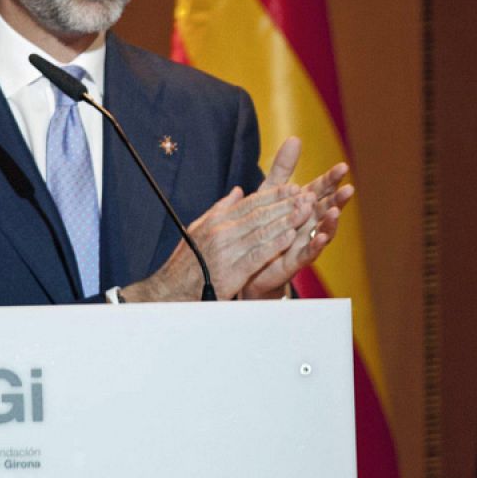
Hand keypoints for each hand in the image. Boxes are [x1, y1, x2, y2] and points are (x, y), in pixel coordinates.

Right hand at [126, 184, 311, 301]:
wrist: (169, 291)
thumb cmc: (186, 262)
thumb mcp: (199, 229)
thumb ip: (220, 209)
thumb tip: (238, 191)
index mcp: (216, 221)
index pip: (250, 203)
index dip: (274, 195)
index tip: (293, 187)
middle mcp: (221, 232)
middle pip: (260, 214)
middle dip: (285, 204)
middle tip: (307, 195)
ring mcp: (226, 251)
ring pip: (261, 232)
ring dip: (285, 220)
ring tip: (305, 212)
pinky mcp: (230, 272)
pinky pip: (256, 255)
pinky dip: (274, 245)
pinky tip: (290, 237)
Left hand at [238, 138, 355, 299]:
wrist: (248, 260)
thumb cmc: (264, 223)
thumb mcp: (271, 192)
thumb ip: (284, 168)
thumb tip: (295, 138)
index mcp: (304, 204)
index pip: (321, 189)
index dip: (331, 179)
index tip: (343, 166)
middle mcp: (309, 222)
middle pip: (326, 208)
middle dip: (338, 199)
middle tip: (349, 189)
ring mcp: (305, 241)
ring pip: (322, 230)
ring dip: (331, 222)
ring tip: (336, 211)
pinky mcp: (295, 260)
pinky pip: (308, 253)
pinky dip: (316, 245)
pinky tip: (322, 237)